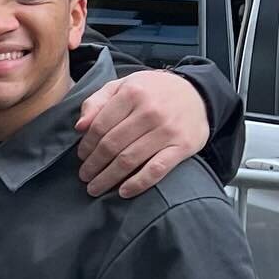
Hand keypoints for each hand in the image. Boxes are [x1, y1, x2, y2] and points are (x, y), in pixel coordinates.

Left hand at [75, 69, 211, 197]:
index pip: (100, 126)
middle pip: (111, 146)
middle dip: (94, 165)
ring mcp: (167, 130)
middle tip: (85, 176)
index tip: (81, 157)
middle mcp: (150, 111)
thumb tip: (79, 127)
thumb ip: (96, 101)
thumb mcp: (122, 86)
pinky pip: (156, 169)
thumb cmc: (152, 92)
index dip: (86, 146)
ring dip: (108, 178)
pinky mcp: (183, 146)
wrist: (198, 93)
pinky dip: (138, 183)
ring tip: (95, 187)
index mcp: (132, 93)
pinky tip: (123, 192)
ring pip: (129, 160)